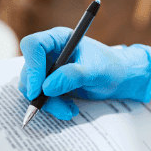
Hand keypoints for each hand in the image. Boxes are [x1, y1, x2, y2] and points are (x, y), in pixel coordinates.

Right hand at [18, 27, 150, 119]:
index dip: (32, 66)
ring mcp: (48, 69)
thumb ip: (72, 76)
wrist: (121, 79)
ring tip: (69, 111)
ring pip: (32, 88)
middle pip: (29, 71)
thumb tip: (46, 88)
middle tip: (59, 107)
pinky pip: (41, 98)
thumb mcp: (95, 71)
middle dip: (41, 92)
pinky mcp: (51, 85)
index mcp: (58, 39)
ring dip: (48, 103)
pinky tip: (70, 110)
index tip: (38, 89)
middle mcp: (49, 53)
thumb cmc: (111, 67)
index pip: (33, 46)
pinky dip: (53, 106)